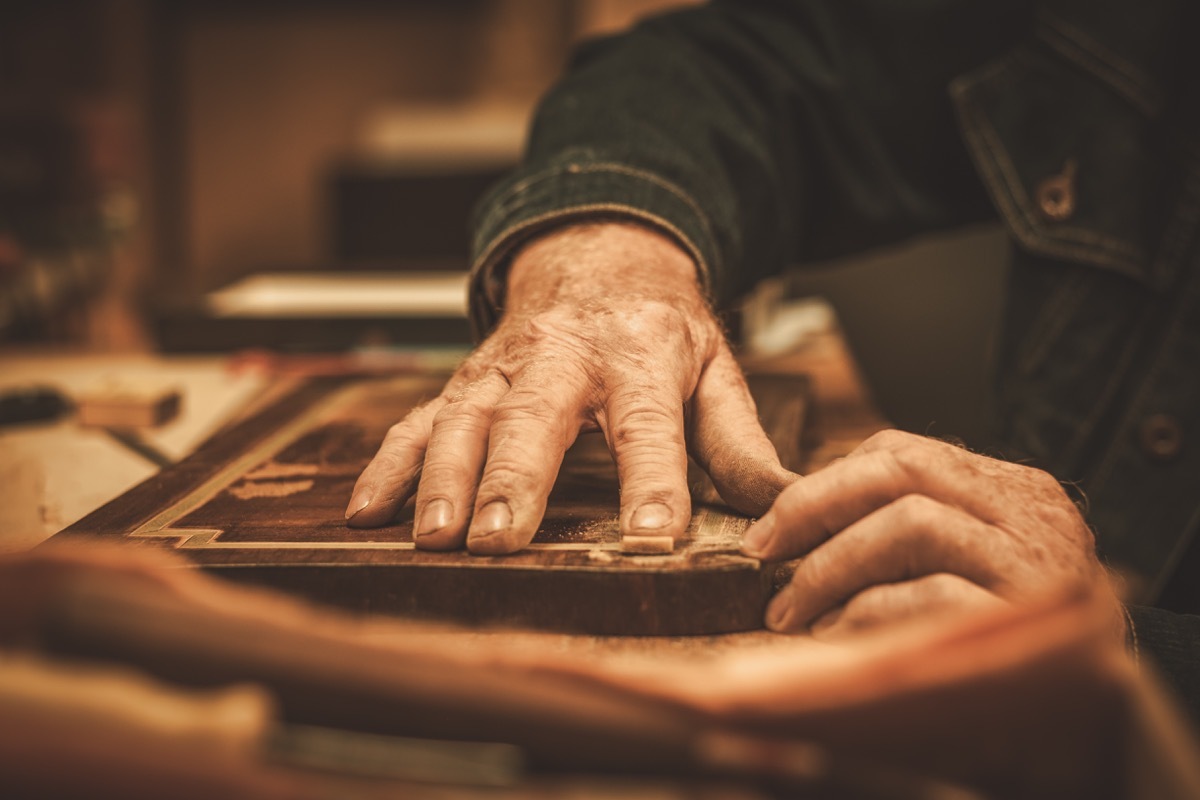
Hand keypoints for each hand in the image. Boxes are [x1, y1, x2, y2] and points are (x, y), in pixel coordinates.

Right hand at [347, 221, 795, 553]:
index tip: (649, 536)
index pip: (648, 426)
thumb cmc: (660, 326)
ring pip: (464, 417)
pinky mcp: (466, 379)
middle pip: (535, 418)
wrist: (598, 252)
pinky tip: (366, 510)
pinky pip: (418, 417)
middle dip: (513, 479)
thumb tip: (792, 507)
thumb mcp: (716, 371)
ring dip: (441, 477)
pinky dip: (387, 462)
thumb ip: (743, 445)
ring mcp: (505, 367)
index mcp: (638, 358)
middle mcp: (564, 358)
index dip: (650, 482)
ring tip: (433, 538)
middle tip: (499, 538)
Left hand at [741, 430, 1124, 639]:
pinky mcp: (1025, 620)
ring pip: (911, 522)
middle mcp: (1030, 516)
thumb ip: (914, 540)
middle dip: (813, 505)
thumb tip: (800, 531)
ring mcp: (1034, 564)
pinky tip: (835, 638)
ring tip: (791, 609)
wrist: (1102, 724)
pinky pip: (930, 597)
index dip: (827, 481)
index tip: (776, 524)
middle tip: (763, 550)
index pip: (906, 452)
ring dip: (831, 565)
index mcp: (1017, 494)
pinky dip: (867, 613)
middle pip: (903, 469)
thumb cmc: (1017, 647)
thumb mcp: (977, 571)